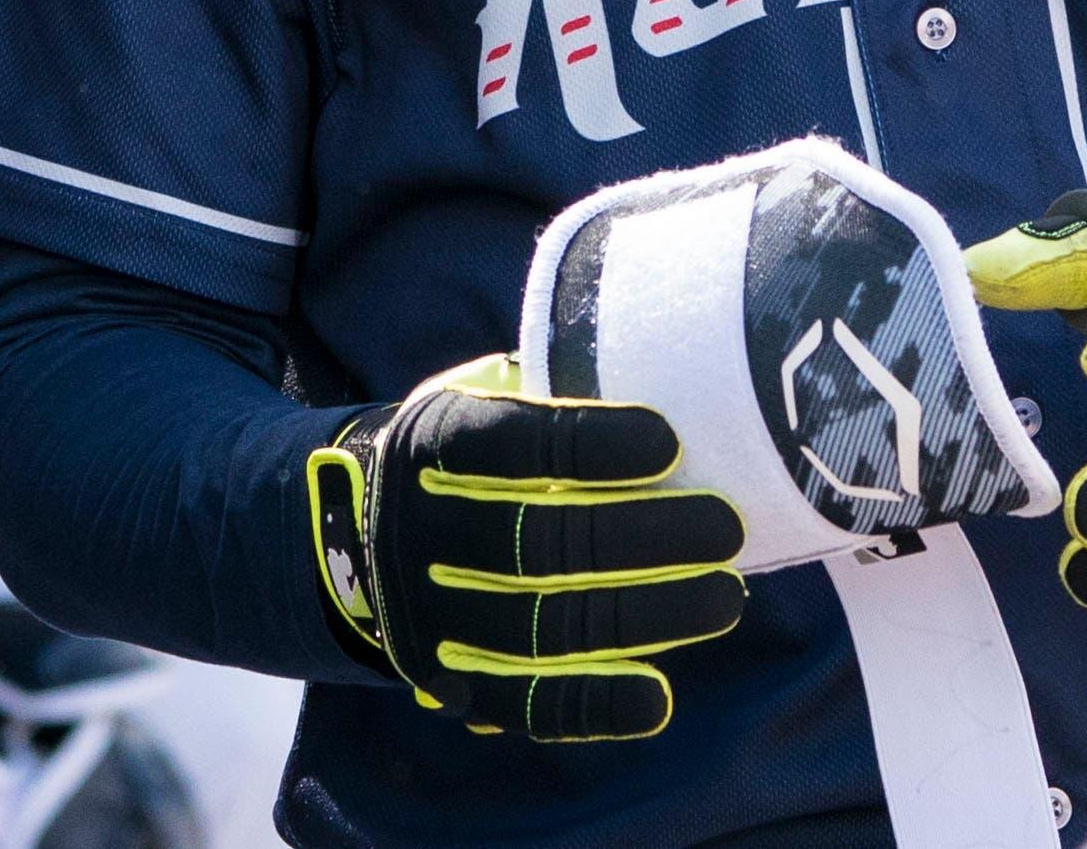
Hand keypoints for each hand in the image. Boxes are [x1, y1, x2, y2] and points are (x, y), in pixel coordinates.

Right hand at [306, 356, 745, 741]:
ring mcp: (429, 616)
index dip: (592, 446)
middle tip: (725, 528)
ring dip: (643, 618)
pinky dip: (593, 705)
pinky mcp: (449, 681)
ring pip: (542, 627)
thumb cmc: (468, 451)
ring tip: (723, 599)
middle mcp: (418, 533)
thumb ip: (550, 392)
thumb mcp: (482, 395)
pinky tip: (657, 698)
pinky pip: (522, 703)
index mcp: (430, 444)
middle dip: (644, 537)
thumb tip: (667, 382)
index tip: (671, 443)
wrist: (361, 532)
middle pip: (540, 542)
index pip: (512, 444)